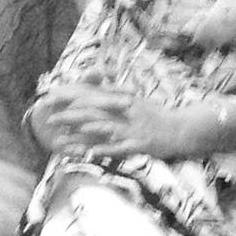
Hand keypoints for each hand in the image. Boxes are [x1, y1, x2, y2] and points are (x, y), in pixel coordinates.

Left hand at [30, 82, 209, 159]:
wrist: (186, 128)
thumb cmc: (163, 117)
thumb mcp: (139, 101)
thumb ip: (120, 92)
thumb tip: (103, 82)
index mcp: (124, 102)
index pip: (93, 98)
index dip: (71, 100)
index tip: (52, 101)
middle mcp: (126, 114)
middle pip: (94, 114)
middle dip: (69, 117)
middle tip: (48, 119)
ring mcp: (134, 129)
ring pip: (103, 130)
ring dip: (81, 135)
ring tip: (62, 138)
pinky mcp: (141, 144)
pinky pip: (120, 147)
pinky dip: (105, 149)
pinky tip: (91, 153)